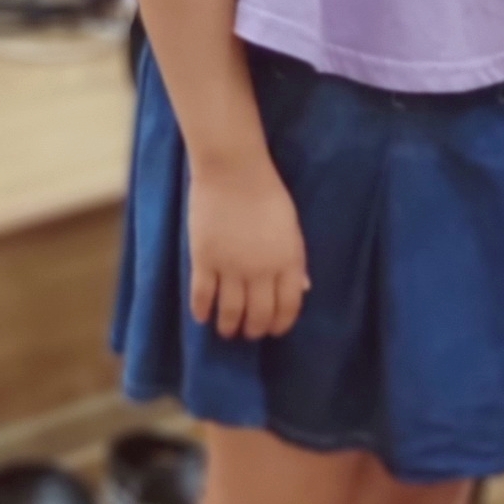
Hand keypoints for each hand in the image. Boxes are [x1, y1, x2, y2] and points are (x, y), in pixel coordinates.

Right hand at [188, 153, 308, 339]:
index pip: (288, 306)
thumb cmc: (267, 194)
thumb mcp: (291, 228)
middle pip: (258, 314)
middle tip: (248, 333)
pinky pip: (202, 294)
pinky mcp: (203, 259)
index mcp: (288, 262)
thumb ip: (295, 261)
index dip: (281, 323)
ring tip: (226, 331)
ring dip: (228, 326)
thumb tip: (301, 288)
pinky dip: (201, 310)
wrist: (233, 171)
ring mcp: (230, 267)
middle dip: (254, 329)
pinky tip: (201, 317)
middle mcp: (261, 272)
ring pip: (230, 311)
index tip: (273, 330)